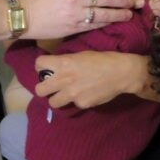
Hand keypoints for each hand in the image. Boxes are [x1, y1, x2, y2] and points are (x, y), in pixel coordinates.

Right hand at [19, 0, 132, 40]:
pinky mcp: (73, 29)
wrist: (23, 15)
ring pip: (103, 14)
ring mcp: (75, 15)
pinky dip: (105, 23)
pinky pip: (94, 25)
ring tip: (129, 14)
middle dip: (122, 0)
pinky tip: (113, 23)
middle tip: (133, 1)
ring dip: (118, 14)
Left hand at [33, 50, 148, 108]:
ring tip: (65, 93)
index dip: (41, 66)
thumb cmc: (102, 59)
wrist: (121, 73)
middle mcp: (64, 80)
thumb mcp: (80, 55)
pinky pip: (72, 104)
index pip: (38, 64)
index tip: (45, 68)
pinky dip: (77, 100)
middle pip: (39, 90)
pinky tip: (86, 94)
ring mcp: (72, 94)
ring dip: (56, 98)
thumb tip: (56, 68)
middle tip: (51, 85)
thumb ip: (65, 62)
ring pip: (52, 102)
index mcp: (63, 63)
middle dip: (43, 87)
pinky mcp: (82, 104)